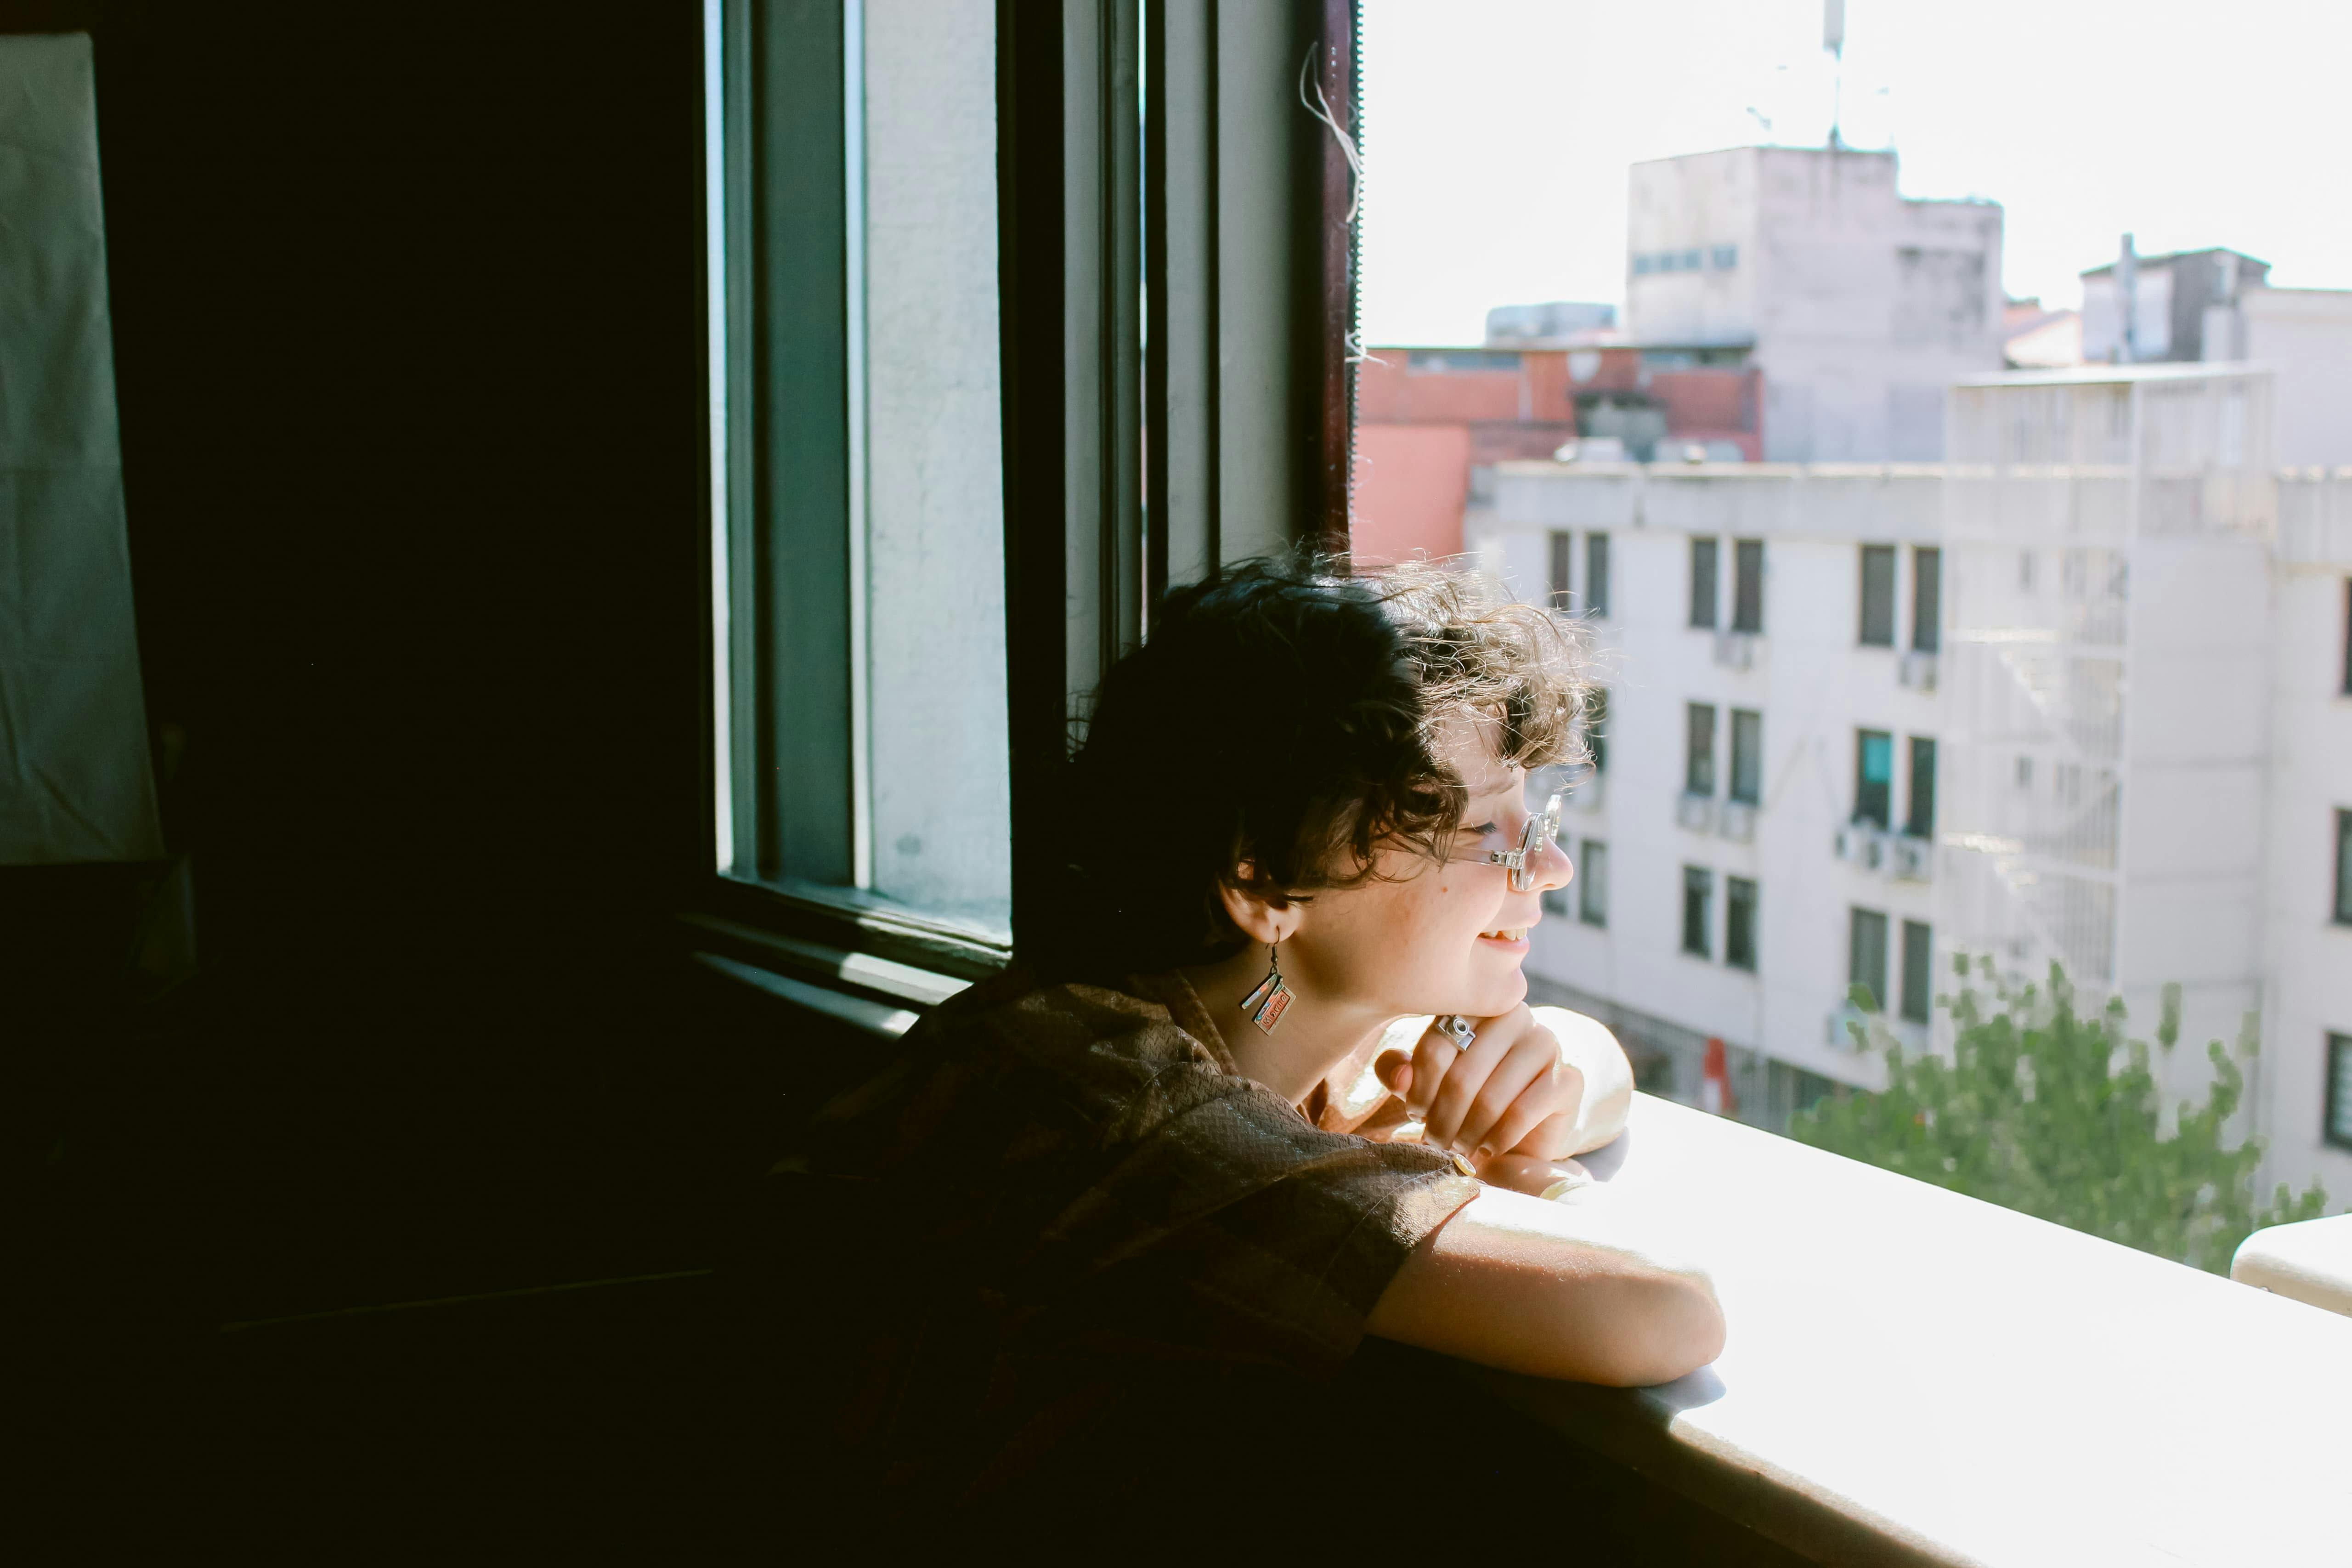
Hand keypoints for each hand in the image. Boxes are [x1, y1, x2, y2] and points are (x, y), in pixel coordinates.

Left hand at [1374, 1004, 1584, 1168]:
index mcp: (1476, 1005)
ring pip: (1491, 1097)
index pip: (1436, 1045)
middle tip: (1434, 1140)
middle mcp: (1515, 1016)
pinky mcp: (1567, 1080)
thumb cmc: (1469, 1094)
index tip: (1415, 1113)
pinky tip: (1487, 1148)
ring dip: (1467, 1133)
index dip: (1418, 1088)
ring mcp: (1546, 1045)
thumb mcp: (1428, 1080)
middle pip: (1462, 1074)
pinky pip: (1521, 1114)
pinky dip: (1497, 1139)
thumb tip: (1399, 1077)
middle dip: (1441, 1118)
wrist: (1528, 1121)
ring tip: (1457, 1148)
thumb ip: (1402, 1070)